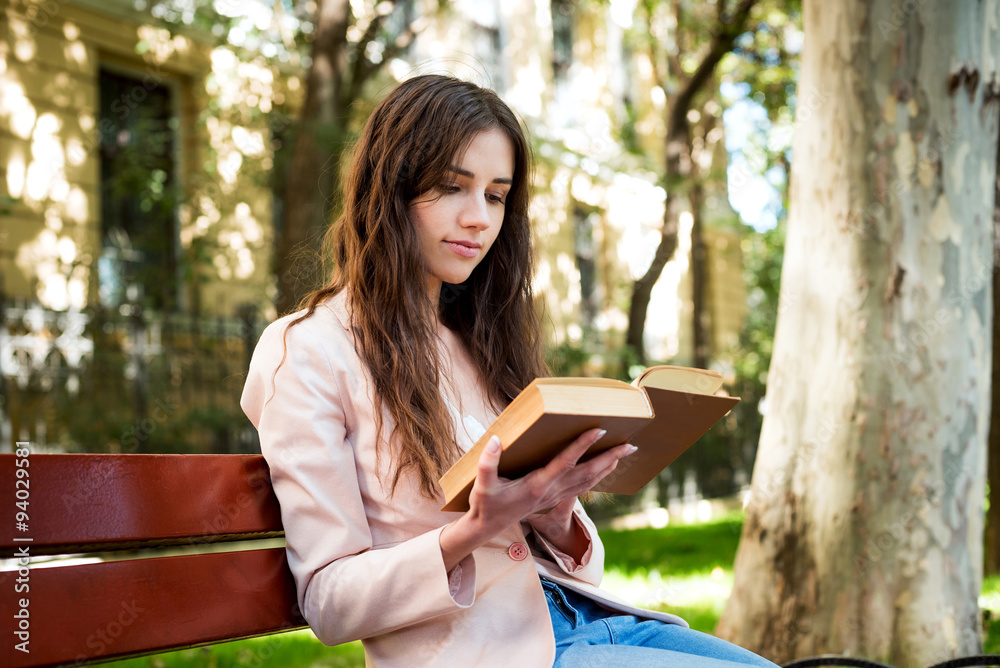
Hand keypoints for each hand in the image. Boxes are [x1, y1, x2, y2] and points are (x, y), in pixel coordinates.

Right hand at [470, 428, 634, 527]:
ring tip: (624, 452)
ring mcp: (554, 496)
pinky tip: (606, 467)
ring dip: (608, 467)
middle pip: (587, 473)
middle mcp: (551, 491)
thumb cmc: (485, 504)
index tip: (598, 430)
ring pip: (588, 481)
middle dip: (610, 458)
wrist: (487, 528)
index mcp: (537, 485)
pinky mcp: (554, 498)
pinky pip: (582, 486)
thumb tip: (495, 439)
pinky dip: (598, 475)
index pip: (565, 462)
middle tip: (630, 445)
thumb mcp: (481, 485)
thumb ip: (486, 463)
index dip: (582, 446)